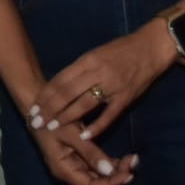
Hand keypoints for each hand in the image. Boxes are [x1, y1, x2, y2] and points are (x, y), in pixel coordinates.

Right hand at [25, 113, 136, 184]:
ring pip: (98, 176)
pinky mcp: (78, 157)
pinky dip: (108, 164)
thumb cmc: (50, 119)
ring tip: (131, 160)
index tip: (129, 174)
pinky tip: (121, 158)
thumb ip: (90, 152)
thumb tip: (110, 170)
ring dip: (115, 171)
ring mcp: (74, 165)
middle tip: (134, 163)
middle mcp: (69, 172)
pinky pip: (95, 166)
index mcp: (64, 170)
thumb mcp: (70, 134)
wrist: (38, 107)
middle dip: (117, 176)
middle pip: (96, 183)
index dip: (111, 184)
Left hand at [30, 19, 172, 144]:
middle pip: (68, 93)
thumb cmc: (122, 49)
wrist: (151, 47)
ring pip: (84, 104)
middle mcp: (97, 72)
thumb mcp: (97, 53)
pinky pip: (109, 115)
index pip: (60, 79)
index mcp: (87, 60)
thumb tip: (62, 84)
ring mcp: (112, 86)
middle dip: (50, 108)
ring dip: (67, 117)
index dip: (45, 94)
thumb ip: (80, 69)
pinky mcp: (126, 98)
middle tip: (36, 121)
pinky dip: (96, 126)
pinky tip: (84, 136)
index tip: (33, 106)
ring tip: (52, 127)